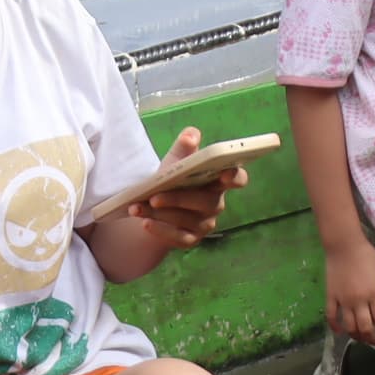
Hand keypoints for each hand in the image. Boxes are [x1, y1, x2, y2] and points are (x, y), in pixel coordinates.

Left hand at [118, 127, 238, 254]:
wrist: (154, 206)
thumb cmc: (172, 179)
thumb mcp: (176, 161)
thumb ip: (184, 147)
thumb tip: (191, 135)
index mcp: (218, 181)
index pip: (237, 178)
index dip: (235, 176)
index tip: (224, 173)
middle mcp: (215, 204)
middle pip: (206, 202)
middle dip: (179, 199)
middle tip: (154, 196)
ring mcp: (204, 224)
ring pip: (186, 220)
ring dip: (160, 213)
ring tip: (137, 207)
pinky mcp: (190, 239)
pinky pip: (178, 237)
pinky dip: (161, 230)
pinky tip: (145, 222)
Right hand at [324, 234, 374, 344]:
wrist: (344, 246)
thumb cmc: (367, 256)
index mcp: (374, 294)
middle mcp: (358, 301)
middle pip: (365, 327)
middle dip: (372, 338)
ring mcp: (343, 301)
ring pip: (349, 326)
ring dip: (356, 336)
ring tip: (362, 339)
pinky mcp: (331, 297)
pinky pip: (331, 317)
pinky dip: (335, 327)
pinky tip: (340, 332)